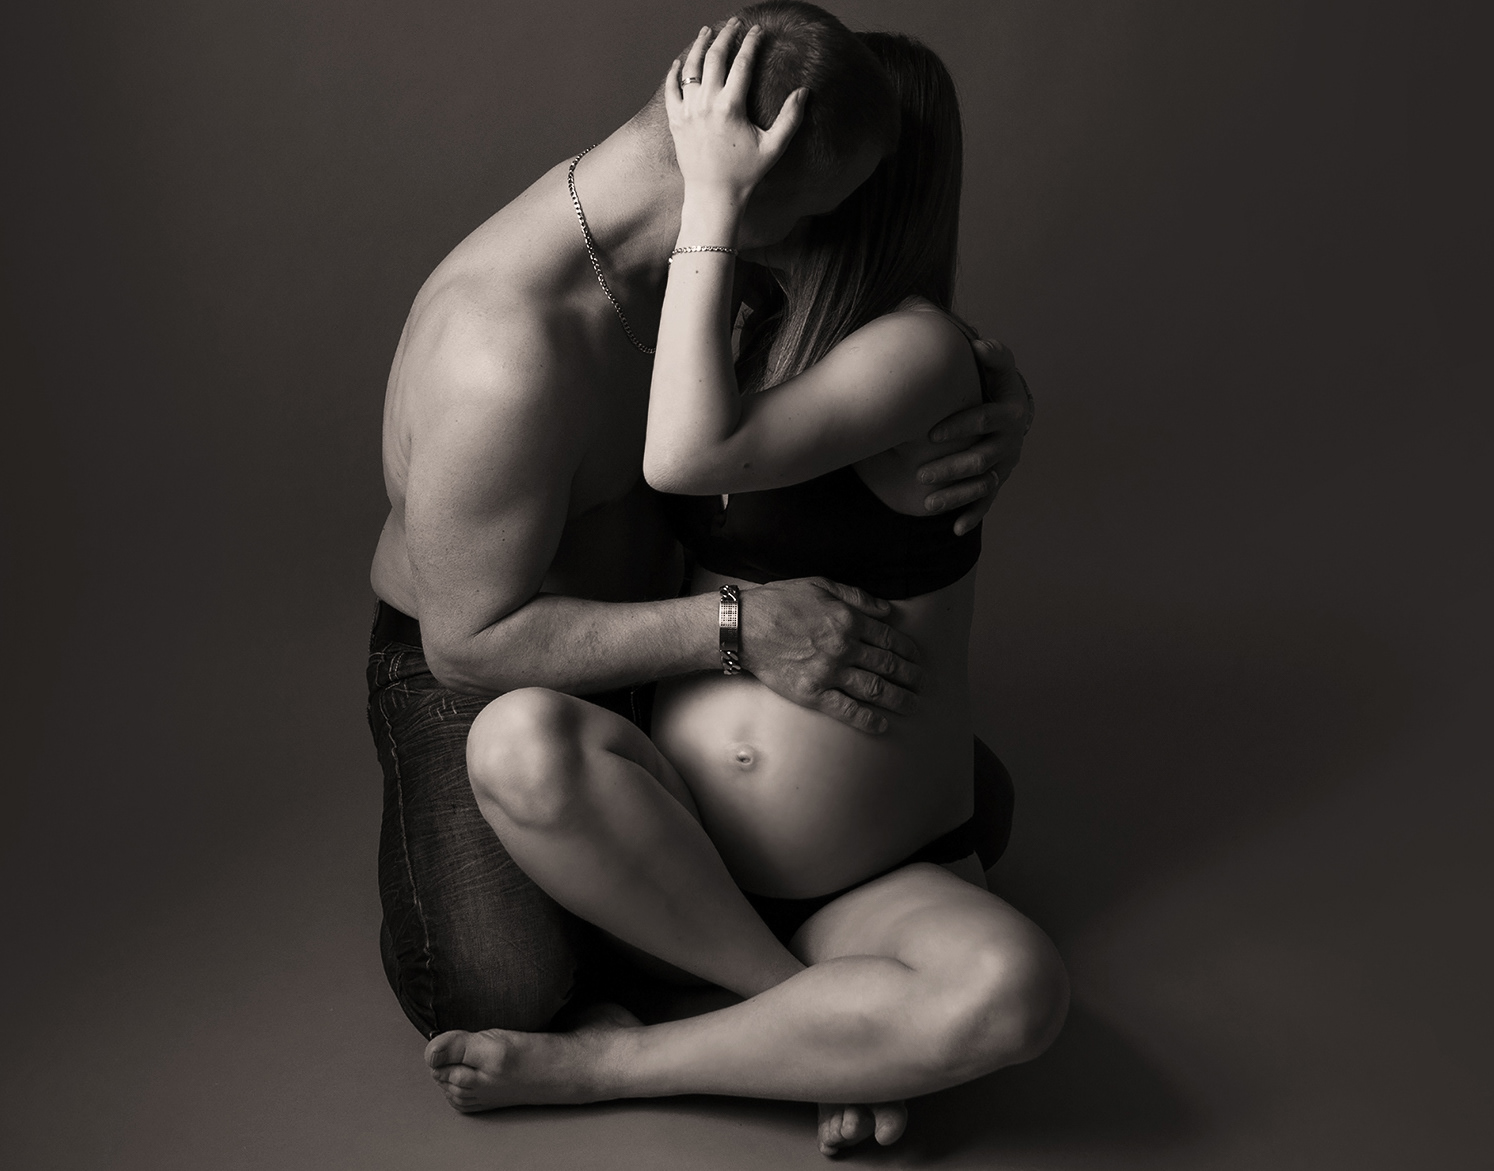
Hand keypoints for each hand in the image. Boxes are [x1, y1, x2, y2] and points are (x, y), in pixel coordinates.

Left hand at [665, 19, 807, 214]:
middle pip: (715, 57)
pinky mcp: (675, 121)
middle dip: (726, 36)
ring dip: (699, 46)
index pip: (742, 64)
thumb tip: (805, 92)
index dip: (752, 43)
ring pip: (690, 68)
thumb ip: (791, 118)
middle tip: (735, 23)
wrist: (712, 196)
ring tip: (707, 32)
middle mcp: (706, 104)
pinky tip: (680, 62)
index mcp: (730, 107)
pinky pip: (671, 89)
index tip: (758, 30)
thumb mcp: (773, 148)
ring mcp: (687, 111)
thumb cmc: (745, 174)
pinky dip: (675, 72)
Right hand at [739, 577, 924, 734]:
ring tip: (912, 705)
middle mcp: (844, 647)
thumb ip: (856, 597)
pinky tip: (881, 724)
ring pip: (874, 689)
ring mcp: (829, 672)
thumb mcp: (820, 585)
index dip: (908, 650)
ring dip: (898, 698)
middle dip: (910, 676)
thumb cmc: (779, 602)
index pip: (888, 638)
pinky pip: (847, 709)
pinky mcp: (813, 693)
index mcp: (848, 619)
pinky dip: (867, 719)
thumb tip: (886, 610)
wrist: (744, 627)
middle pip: (887, 665)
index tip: (917, 658)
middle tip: (924, 684)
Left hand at [917, 339, 1033, 534]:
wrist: (1013, 409)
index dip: (959, 426)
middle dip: (951, 468)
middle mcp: (1010, 441)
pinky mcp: (998, 480)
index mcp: (1009, 411)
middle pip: (981, 458)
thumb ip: (992, 355)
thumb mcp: (998, 366)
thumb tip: (979, 344)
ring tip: (928, 504)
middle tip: (921, 475)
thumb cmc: (995, 382)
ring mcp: (1005, 464)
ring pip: (982, 485)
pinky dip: (973, 515)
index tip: (930, 432)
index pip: (984, 419)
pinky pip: (986, 501)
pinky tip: (955, 529)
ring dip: (956, 496)